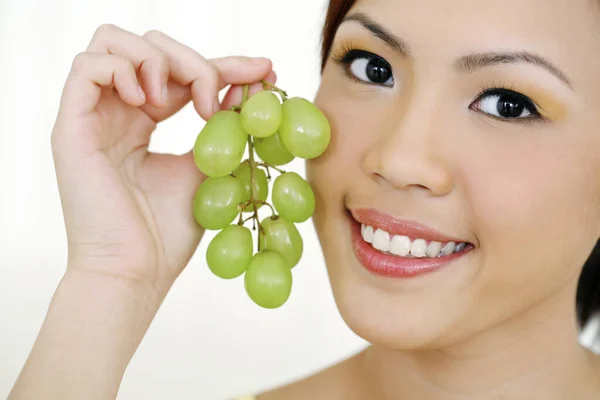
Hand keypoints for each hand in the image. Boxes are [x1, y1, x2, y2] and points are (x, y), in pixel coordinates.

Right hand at [51, 24, 274, 294]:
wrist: (136, 271)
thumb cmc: (168, 232)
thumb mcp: (207, 170)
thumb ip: (223, 128)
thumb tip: (253, 89)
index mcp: (144, 122)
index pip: (183, 74)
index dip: (226, 65)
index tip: (266, 71)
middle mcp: (117, 113)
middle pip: (149, 48)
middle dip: (194, 62)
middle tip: (216, 101)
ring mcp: (93, 117)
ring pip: (113, 43)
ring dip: (157, 61)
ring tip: (178, 103)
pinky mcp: (71, 127)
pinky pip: (87, 67)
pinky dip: (125, 71)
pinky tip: (150, 105)